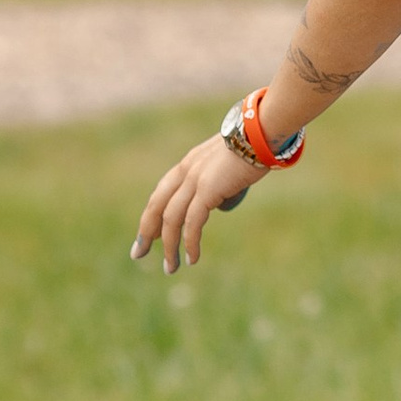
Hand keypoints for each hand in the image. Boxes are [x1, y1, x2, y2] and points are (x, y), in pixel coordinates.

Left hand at [132, 133, 260, 273]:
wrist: (262, 133)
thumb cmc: (254, 145)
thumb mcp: (228, 164)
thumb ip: (218, 180)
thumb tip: (221, 200)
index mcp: (188, 164)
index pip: (161, 193)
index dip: (151, 215)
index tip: (146, 235)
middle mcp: (186, 171)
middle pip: (157, 206)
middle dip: (146, 232)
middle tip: (138, 254)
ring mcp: (195, 179)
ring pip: (171, 219)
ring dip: (169, 246)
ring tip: (171, 267)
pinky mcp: (207, 189)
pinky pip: (192, 222)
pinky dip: (190, 243)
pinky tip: (192, 258)